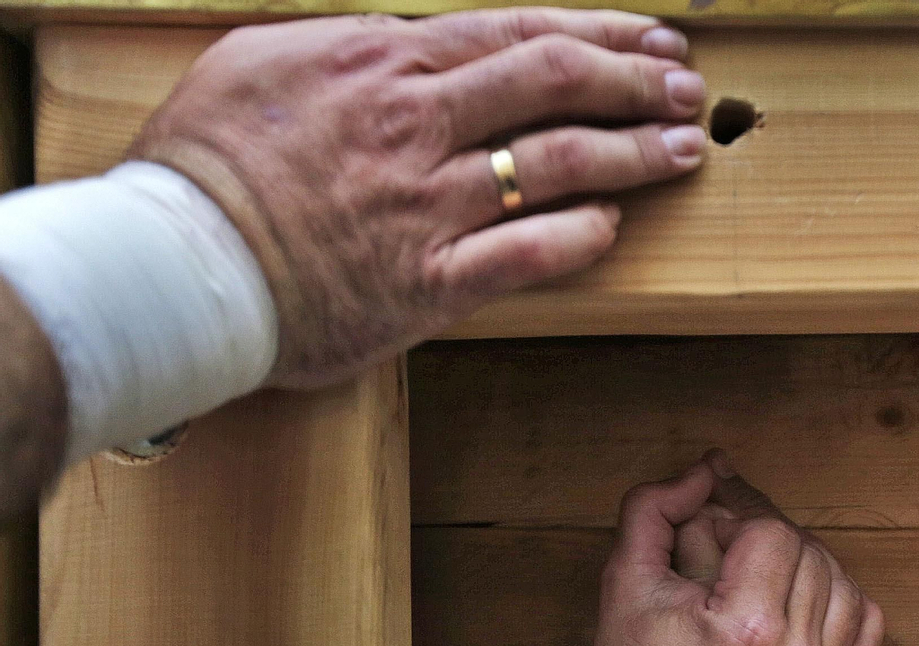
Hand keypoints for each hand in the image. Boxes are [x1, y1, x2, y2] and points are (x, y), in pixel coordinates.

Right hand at [131, 8, 706, 387]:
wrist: (172, 262)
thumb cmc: (207, 162)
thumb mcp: (268, 62)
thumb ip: (353, 48)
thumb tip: (409, 41)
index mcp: (384, 64)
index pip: (519, 33)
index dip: (601, 35)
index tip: (651, 40)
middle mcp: (417, 124)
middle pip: (556, 84)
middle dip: (637, 83)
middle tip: (688, 91)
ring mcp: (428, 204)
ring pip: (558, 163)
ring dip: (633, 154)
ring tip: (683, 151)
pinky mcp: (429, 282)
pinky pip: (528, 254)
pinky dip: (580, 237)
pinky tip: (613, 226)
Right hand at [556, 457, 883, 645]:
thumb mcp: (624, 574)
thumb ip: (656, 505)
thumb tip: (710, 467)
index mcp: (743, 629)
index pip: (774, 533)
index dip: (741, 525)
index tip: (715, 544)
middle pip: (814, 558)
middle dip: (774, 547)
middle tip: (736, 563)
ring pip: (847, 591)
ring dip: (811, 575)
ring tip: (766, 585)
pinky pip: (868, 637)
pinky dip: (844, 612)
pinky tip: (803, 613)